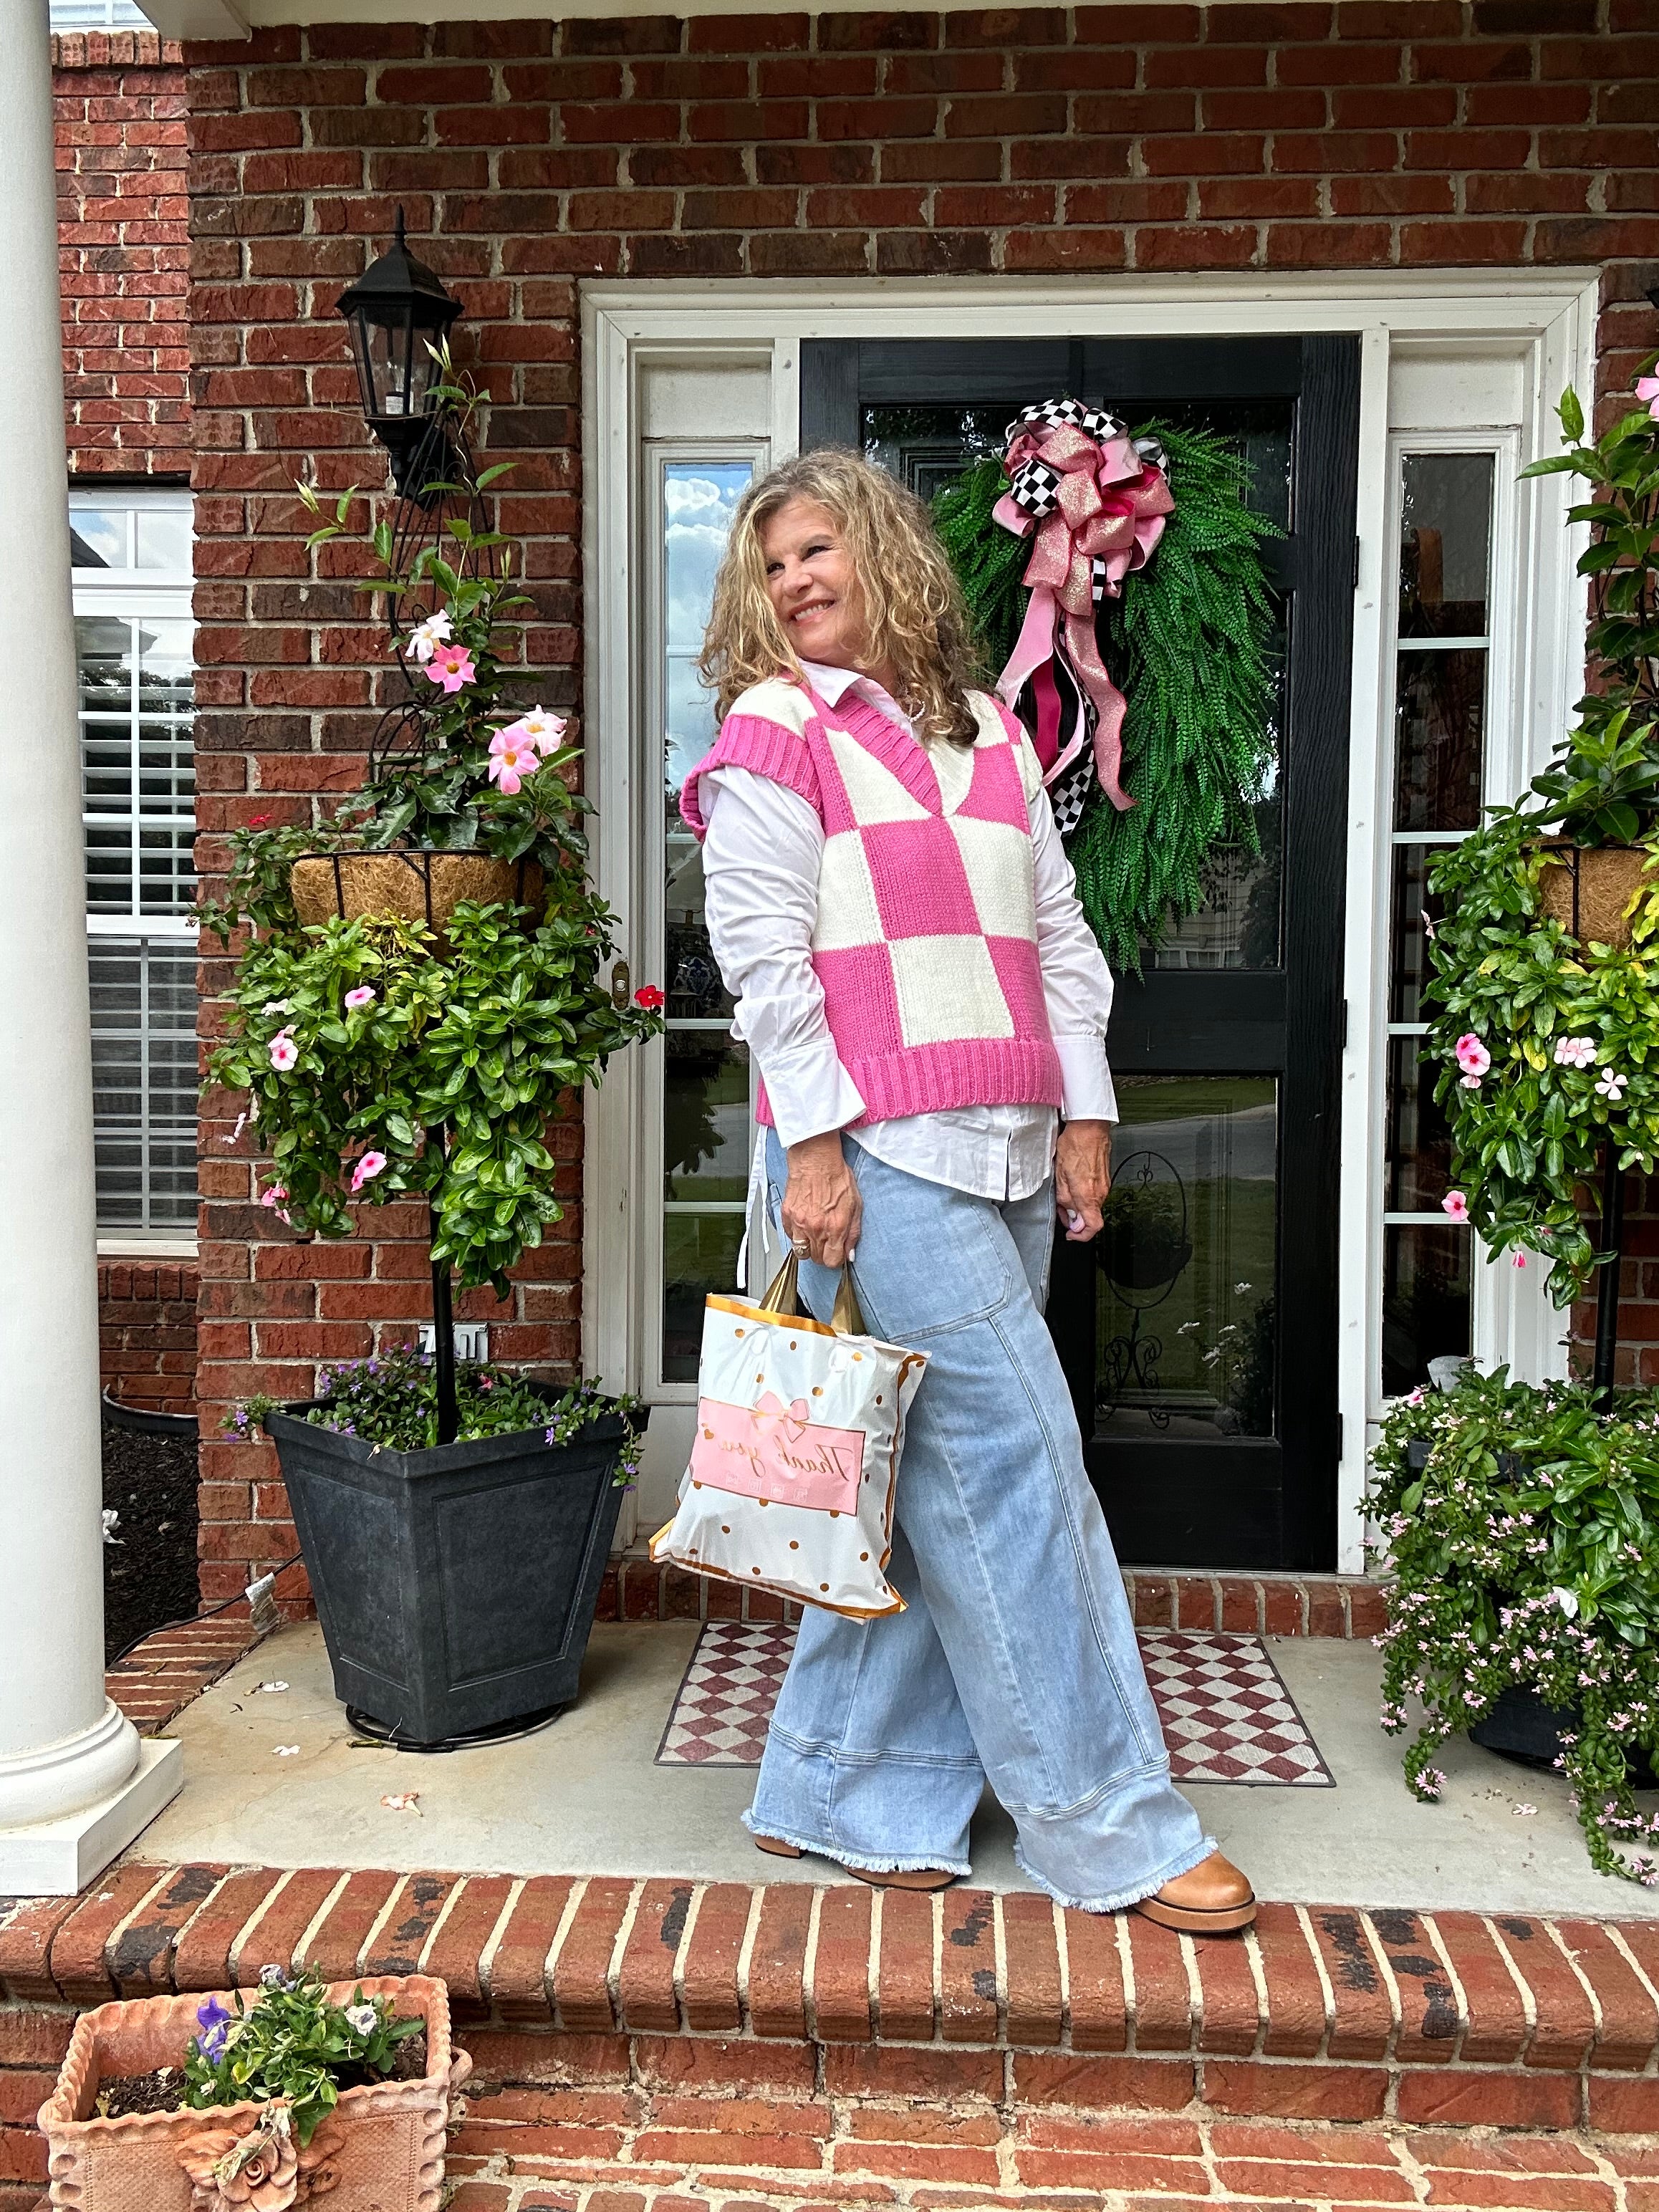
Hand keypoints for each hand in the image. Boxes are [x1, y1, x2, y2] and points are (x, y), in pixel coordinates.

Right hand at [781, 1131, 862, 1268]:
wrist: (816, 1160)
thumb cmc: (836, 1177)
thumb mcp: (856, 1205)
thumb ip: (853, 1233)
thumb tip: (850, 1253)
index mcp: (836, 1227)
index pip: (833, 1261)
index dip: (836, 1259)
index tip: (837, 1253)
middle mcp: (816, 1228)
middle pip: (816, 1259)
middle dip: (823, 1254)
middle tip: (826, 1243)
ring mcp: (799, 1222)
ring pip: (800, 1251)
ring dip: (808, 1248)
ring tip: (814, 1236)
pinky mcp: (787, 1215)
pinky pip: (789, 1236)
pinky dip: (796, 1234)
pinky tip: (803, 1225)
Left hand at [1055, 1119, 1111, 1241]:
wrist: (1089, 1126)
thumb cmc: (1075, 1145)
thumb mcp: (1060, 1176)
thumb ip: (1065, 1200)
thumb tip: (1070, 1216)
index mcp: (1088, 1195)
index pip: (1093, 1227)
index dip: (1081, 1235)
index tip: (1070, 1233)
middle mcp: (1100, 1192)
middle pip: (1091, 1217)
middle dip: (1075, 1218)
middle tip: (1062, 1208)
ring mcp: (1105, 1185)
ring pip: (1092, 1205)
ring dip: (1079, 1205)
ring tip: (1065, 1191)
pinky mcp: (1105, 1178)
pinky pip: (1096, 1194)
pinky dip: (1084, 1195)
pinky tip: (1073, 1183)